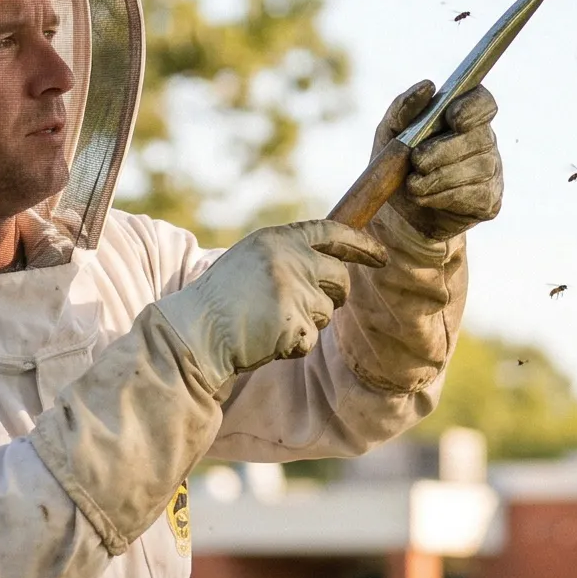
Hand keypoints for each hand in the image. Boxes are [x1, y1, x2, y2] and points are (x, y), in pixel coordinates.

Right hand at [156, 220, 388, 380]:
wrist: (195, 331)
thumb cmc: (220, 301)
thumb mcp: (252, 262)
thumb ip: (288, 257)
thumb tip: (334, 266)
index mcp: (277, 238)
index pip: (332, 231)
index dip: (361, 245)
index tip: (380, 257)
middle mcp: (290, 258)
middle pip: (340, 276)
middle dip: (336, 295)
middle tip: (313, 307)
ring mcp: (293, 289)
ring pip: (327, 311)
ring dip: (306, 323)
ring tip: (268, 323)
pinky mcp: (294, 321)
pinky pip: (310, 339)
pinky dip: (292, 345)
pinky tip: (264, 340)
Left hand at [375, 81, 501, 240]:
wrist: (394, 214)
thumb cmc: (397, 164)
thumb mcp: (390, 133)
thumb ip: (404, 108)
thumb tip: (427, 86)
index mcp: (463, 116)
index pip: (483, 102)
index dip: (472, 108)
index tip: (451, 118)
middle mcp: (483, 141)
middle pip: (479, 137)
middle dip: (444, 150)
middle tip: (417, 161)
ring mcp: (491, 172)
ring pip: (477, 167)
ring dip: (440, 176)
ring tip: (412, 184)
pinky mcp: (488, 201)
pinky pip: (474, 194)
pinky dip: (443, 196)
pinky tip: (423, 197)